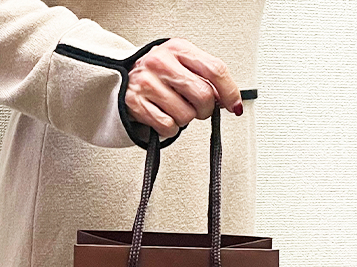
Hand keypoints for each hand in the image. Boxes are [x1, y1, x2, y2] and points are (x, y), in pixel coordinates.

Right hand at [125, 38, 242, 138]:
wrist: (122, 78)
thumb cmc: (158, 73)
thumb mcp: (182, 64)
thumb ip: (205, 77)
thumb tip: (228, 100)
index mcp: (178, 49)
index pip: (215, 70)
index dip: (229, 92)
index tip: (234, 105)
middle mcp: (161, 62)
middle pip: (203, 96)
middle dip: (205, 109)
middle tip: (197, 108)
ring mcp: (147, 83)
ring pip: (186, 115)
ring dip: (184, 119)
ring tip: (174, 109)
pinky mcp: (136, 104)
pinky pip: (168, 127)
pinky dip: (170, 129)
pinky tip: (163, 116)